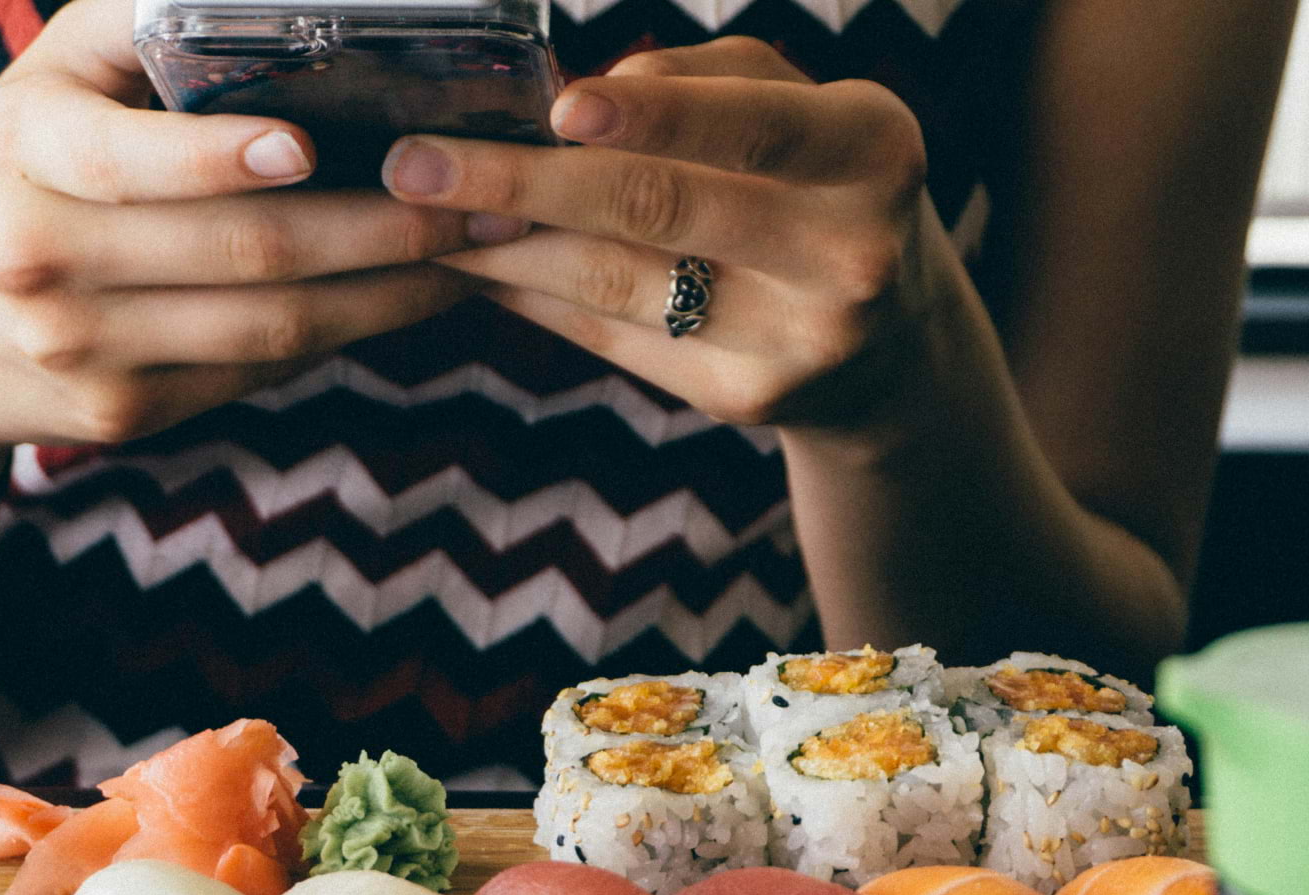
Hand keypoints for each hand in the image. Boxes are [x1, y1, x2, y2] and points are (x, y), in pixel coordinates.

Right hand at [0, 0, 519, 510]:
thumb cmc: (3, 176)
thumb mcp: (43, 85)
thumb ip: (137, 28)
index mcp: (24, 155)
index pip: (133, 161)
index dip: (227, 158)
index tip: (313, 147)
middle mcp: (46, 262)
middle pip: (244, 254)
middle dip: (383, 229)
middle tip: (483, 202)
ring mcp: (89, 354)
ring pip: (272, 329)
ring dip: (393, 293)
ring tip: (476, 253)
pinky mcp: (127, 416)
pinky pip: (261, 375)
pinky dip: (347, 336)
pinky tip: (411, 300)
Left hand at [383, 38, 965, 432]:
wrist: (893, 341)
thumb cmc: (819, 182)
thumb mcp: (798, 107)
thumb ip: (703, 80)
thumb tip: (580, 103)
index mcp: (872, 152)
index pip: (750, 128)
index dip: (651, 118)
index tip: (556, 106)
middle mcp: (850, 255)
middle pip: (661, 211)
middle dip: (524, 181)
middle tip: (415, 165)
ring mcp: (800, 341)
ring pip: (620, 282)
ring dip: (506, 244)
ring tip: (422, 214)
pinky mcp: (750, 400)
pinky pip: (617, 337)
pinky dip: (537, 295)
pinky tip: (481, 264)